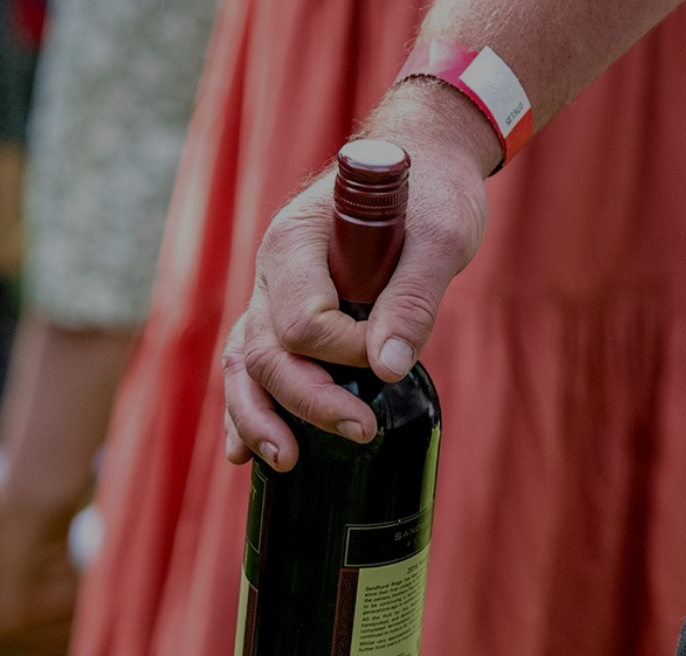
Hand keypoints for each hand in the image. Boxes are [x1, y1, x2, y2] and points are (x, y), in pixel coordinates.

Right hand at [223, 82, 499, 469]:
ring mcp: (269, 296)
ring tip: (286, 461)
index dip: (345, 353)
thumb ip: (413, 299)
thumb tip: (387, 368)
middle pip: (269, 353)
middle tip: (361, 431)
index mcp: (295, 242)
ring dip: (258, 418)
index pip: (304, 323)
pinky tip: (244, 453)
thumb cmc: (431, 193)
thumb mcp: (441, 238)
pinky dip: (247, 410)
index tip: (389, 354)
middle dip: (310, 401)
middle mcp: (269, 271)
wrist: (418, 164)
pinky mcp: (282, 317)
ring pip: (245, 365)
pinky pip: (251, 366)